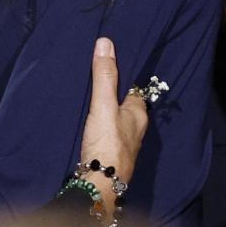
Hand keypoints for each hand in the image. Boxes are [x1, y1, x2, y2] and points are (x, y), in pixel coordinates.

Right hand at [78, 37, 147, 219]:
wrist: (100, 184)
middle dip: (112, 91)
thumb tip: (106, 42)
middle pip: (123, 103)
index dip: (121, 75)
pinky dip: (99, 122)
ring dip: (105, 108)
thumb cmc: (107, 143)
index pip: (132, 88)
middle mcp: (134, 128)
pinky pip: (105, 130)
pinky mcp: (109, 153)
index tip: (108, 62)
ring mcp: (122, 142)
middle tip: (94, 76)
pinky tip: (87, 120)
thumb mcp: (104, 105)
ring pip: (114, 118)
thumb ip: (104, 76)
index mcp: (138, 114)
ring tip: (88, 94)